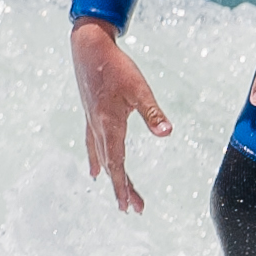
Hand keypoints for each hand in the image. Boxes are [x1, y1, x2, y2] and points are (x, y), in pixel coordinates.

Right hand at [71, 18, 171, 212]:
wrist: (88, 47)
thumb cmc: (115, 66)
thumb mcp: (139, 88)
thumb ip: (152, 112)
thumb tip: (167, 133)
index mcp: (109, 125)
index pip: (118, 164)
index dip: (124, 187)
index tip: (130, 207)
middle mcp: (98, 128)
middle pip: (111, 165)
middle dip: (121, 188)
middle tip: (132, 208)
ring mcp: (92, 122)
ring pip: (101, 157)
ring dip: (112, 177)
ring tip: (119, 196)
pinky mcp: (91, 115)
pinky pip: (93, 145)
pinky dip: (96, 160)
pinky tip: (94, 170)